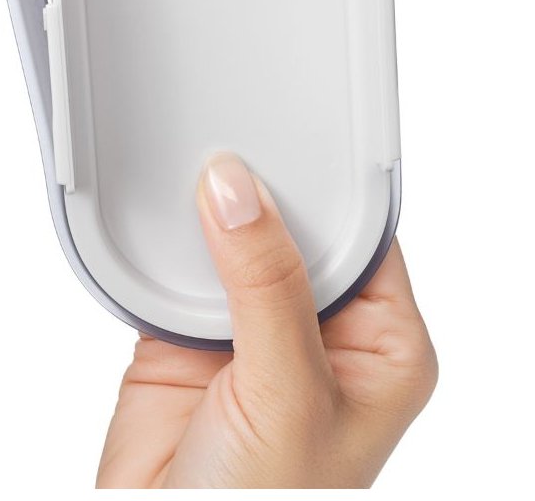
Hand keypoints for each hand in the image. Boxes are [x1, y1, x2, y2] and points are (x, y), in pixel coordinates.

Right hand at [97, 152, 436, 487]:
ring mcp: (249, 325)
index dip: (325, 189)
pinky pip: (176, 263)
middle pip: (291, 228)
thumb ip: (267, 286)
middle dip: (258, 194)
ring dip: (203, 216)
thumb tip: (238, 193)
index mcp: (379, 343)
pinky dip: (161, 243)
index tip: (287, 142)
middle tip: (223, 152)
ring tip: (184, 175)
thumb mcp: (288, 392)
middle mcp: (317, 327)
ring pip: (230, 240)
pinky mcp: (189, 328)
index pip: (363, 236)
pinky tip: (155, 221)